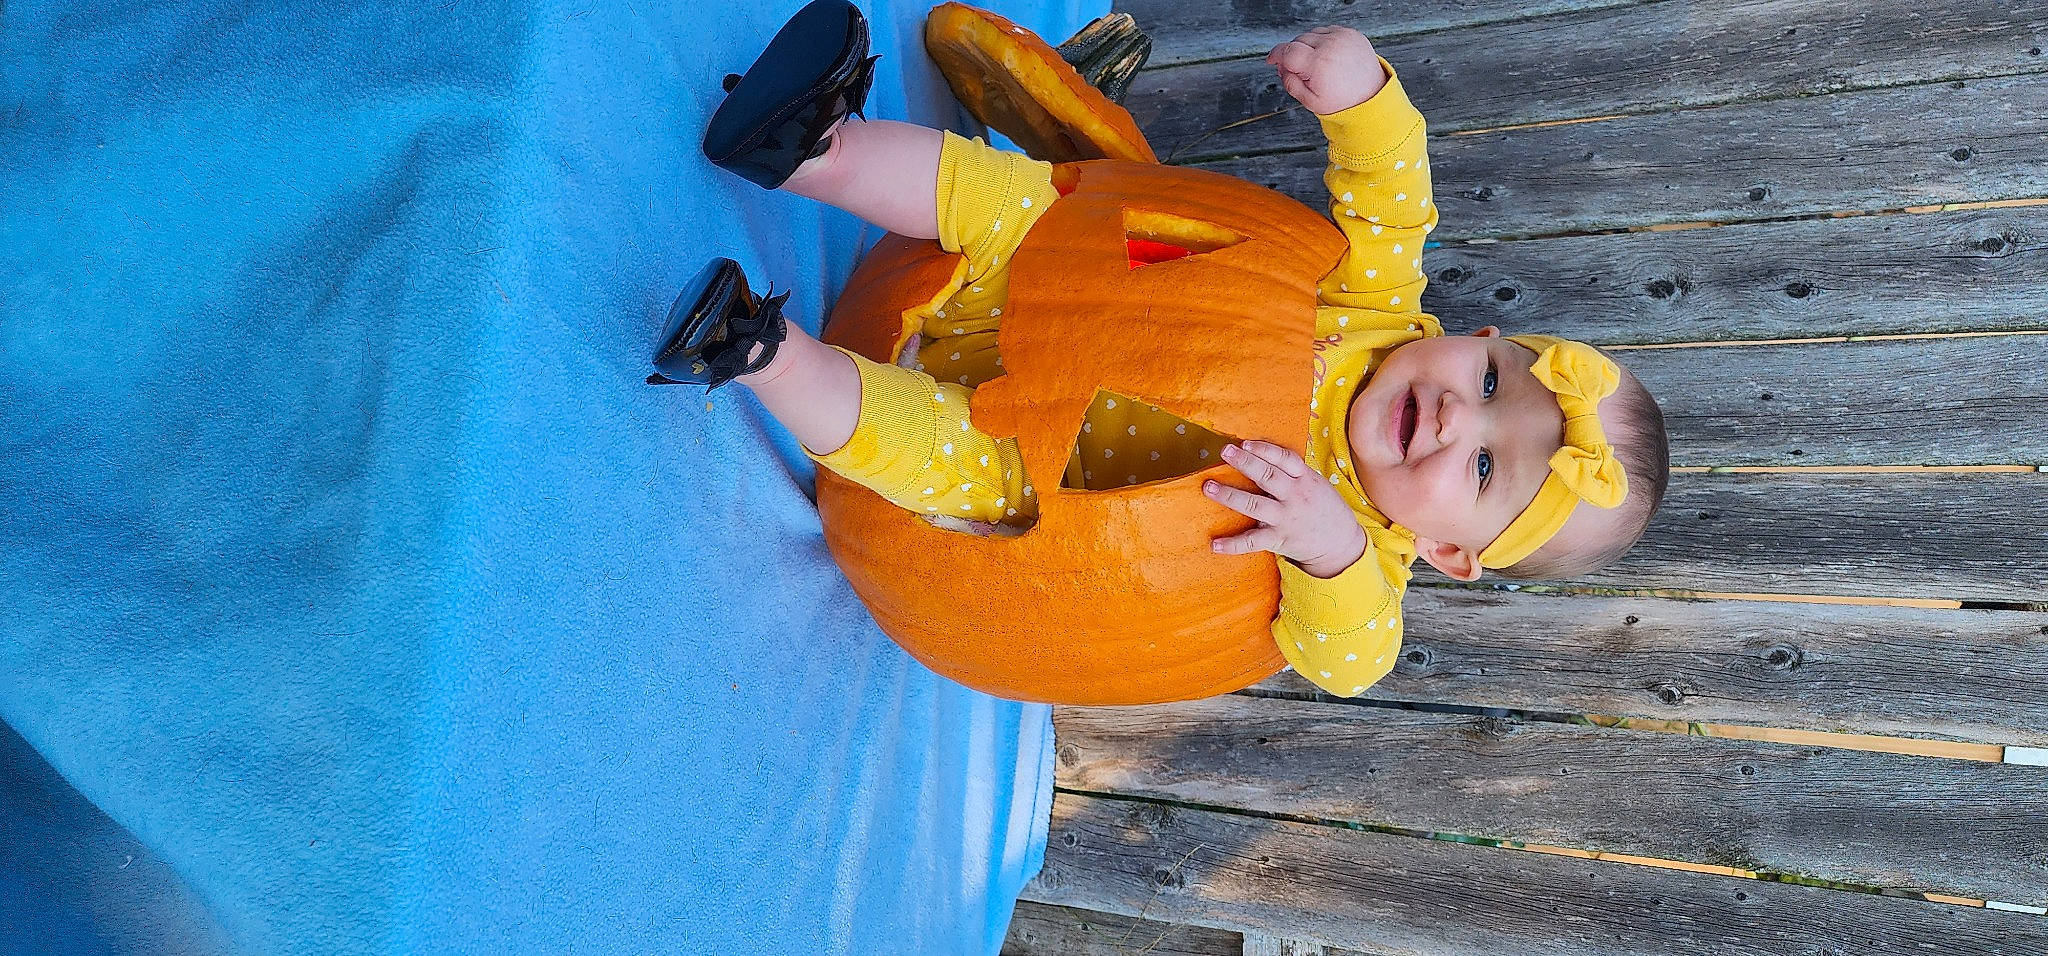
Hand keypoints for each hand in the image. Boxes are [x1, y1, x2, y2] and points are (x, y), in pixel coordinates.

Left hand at [1204, 441, 1367, 578]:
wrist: (1341, 544)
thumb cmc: (1323, 508)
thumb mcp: (1315, 483)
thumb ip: (1292, 472)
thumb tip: (1260, 454)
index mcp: (1304, 478)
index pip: (1284, 458)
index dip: (1264, 449)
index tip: (1245, 443)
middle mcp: (1294, 496)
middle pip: (1267, 476)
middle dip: (1245, 463)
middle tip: (1224, 451)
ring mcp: (1285, 518)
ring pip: (1255, 505)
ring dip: (1230, 496)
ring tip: (1209, 487)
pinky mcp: (1279, 539)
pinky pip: (1253, 541)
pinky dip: (1233, 545)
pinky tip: (1215, 545)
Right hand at [1265, 26, 1387, 114]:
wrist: (1371, 95)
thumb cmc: (1343, 101)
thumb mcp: (1310, 101)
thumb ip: (1291, 84)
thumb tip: (1282, 68)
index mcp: (1319, 64)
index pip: (1288, 51)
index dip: (1276, 55)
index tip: (1272, 60)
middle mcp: (1330, 46)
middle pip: (1298, 41)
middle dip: (1293, 55)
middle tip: (1300, 72)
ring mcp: (1342, 37)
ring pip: (1311, 34)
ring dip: (1308, 47)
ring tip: (1317, 65)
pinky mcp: (1351, 33)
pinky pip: (1327, 31)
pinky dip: (1322, 41)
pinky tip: (1327, 56)